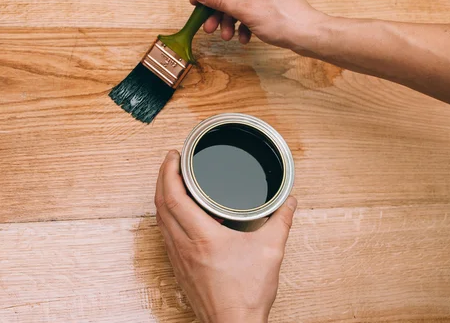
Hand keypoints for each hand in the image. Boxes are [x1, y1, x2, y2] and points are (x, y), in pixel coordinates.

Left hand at [154, 150, 297, 322]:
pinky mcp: (179, 267)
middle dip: (162, 178)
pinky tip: (179, 214)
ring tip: (173, 182)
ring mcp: (179, 258)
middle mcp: (184, 246)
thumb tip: (289, 202)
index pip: (174, 197)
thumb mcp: (270, 251)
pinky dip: (167, 217)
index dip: (169, 172)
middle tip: (171, 162)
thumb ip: (281, 221)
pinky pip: (165, 234)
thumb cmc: (247, 294)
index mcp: (203, 237)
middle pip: (160, 204)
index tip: (174, 156)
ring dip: (162, 197)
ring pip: (160, 220)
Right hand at [190, 0, 327, 50]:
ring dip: (229, 21)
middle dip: (218, 11)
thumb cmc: (282, 20)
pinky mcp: (270, 7)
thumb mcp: (245, 9)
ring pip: (238, 4)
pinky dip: (243, 25)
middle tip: (208, 27)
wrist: (308, 35)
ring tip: (226, 36)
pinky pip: (249, 13)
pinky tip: (244, 38)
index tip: (195, 2)